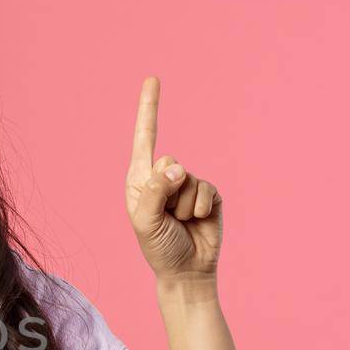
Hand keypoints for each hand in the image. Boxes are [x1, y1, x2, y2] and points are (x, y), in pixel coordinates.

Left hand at [124, 76, 221, 284]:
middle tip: (166, 218)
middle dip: (168, 193)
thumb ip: (155, 191)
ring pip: (189, 180)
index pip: (144, 138)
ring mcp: (188, 184)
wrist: (187, 271)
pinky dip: (200, 209)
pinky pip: (207, 190)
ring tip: (180, 224)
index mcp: (140, 179)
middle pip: (169, 162)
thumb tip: (176, 166)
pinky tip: (197, 223)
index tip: (152, 78)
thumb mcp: (145, 221)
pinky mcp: (209, 194)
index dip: (149, 108)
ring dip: (184, 207)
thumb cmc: (159, 248)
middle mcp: (163, 177)